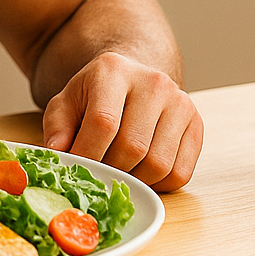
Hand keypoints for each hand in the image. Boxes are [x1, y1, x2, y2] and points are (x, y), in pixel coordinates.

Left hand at [40, 51, 202, 191]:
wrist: (132, 78)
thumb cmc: (95, 95)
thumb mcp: (66, 102)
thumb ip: (57, 127)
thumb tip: (57, 154)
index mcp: (114, 71)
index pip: (103, 122)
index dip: (87, 155)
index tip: (76, 171)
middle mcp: (153, 83)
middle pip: (132, 147)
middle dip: (110, 171)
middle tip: (97, 175)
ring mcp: (180, 102)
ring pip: (159, 164)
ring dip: (135, 180)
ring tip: (119, 172)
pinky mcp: (196, 123)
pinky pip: (180, 172)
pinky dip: (159, 184)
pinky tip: (141, 172)